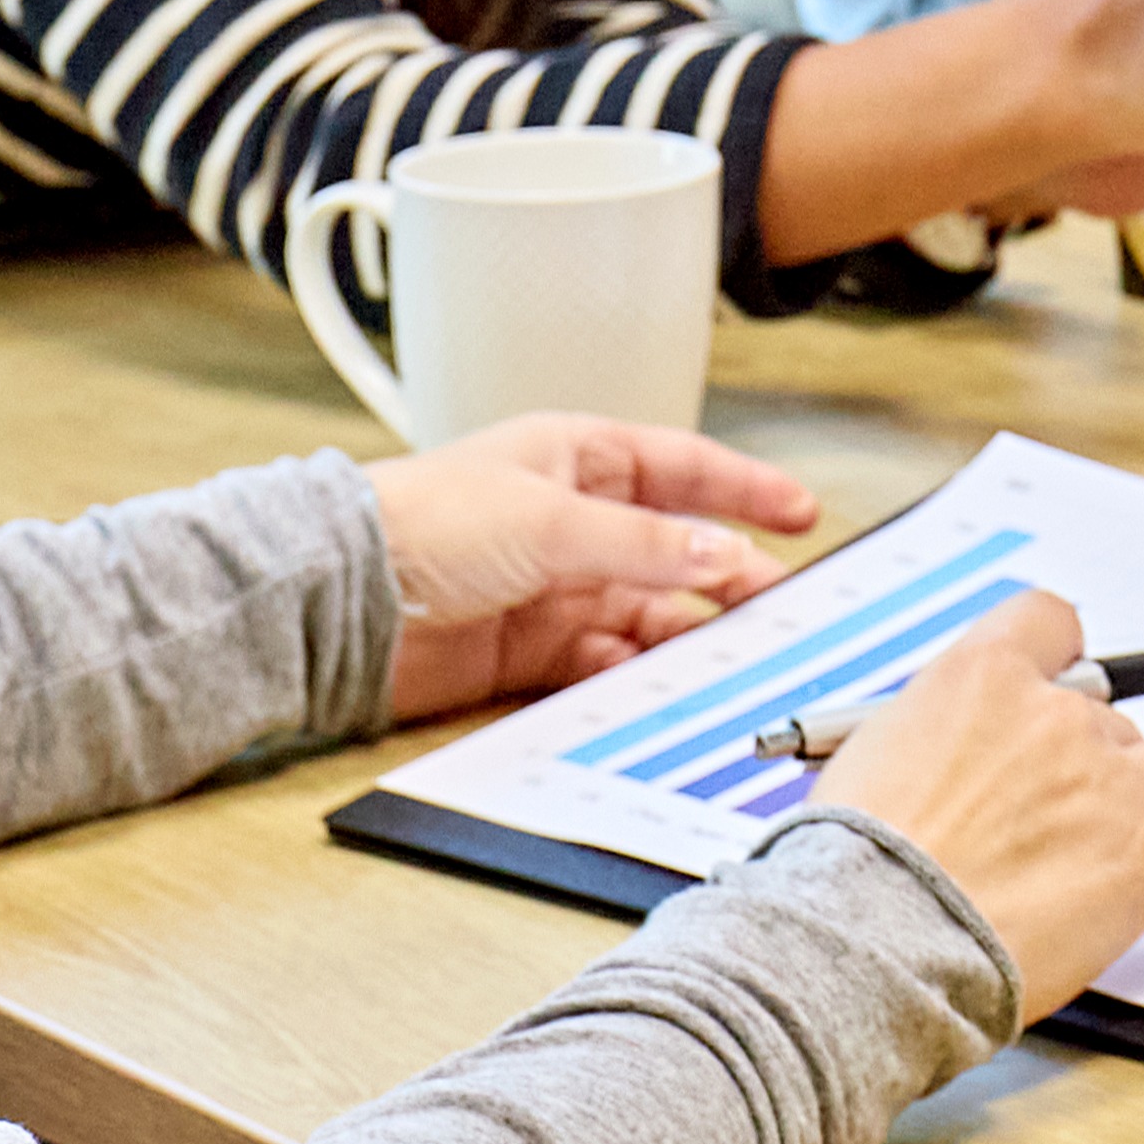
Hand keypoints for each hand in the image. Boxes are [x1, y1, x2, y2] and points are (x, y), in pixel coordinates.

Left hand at [369, 415, 822, 719]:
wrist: (341, 599)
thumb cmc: (423, 523)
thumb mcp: (549, 519)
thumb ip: (642, 543)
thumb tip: (723, 554)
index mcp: (576, 459)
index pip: (682, 469)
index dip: (745, 490)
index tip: (802, 513)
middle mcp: (572, 520)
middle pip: (674, 548)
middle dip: (730, 574)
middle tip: (784, 607)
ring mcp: (555, 586)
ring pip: (648, 610)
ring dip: (689, 631)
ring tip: (737, 654)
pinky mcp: (532, 648)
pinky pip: (606, 660)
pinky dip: (639, 672)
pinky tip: (669, 684)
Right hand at [802, 589, 1143, 1011]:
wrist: (871, 937)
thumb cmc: (844, 874)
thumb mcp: (860, 772)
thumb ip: (918, 753)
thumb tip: (927, 772)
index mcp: (977, 682)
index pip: (1048, 623)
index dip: (1067, 654)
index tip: (1073, 676)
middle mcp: (1056, 717)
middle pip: (1116, 717)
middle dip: (1119, 754)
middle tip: (1127, 789)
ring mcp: (1113, 784)